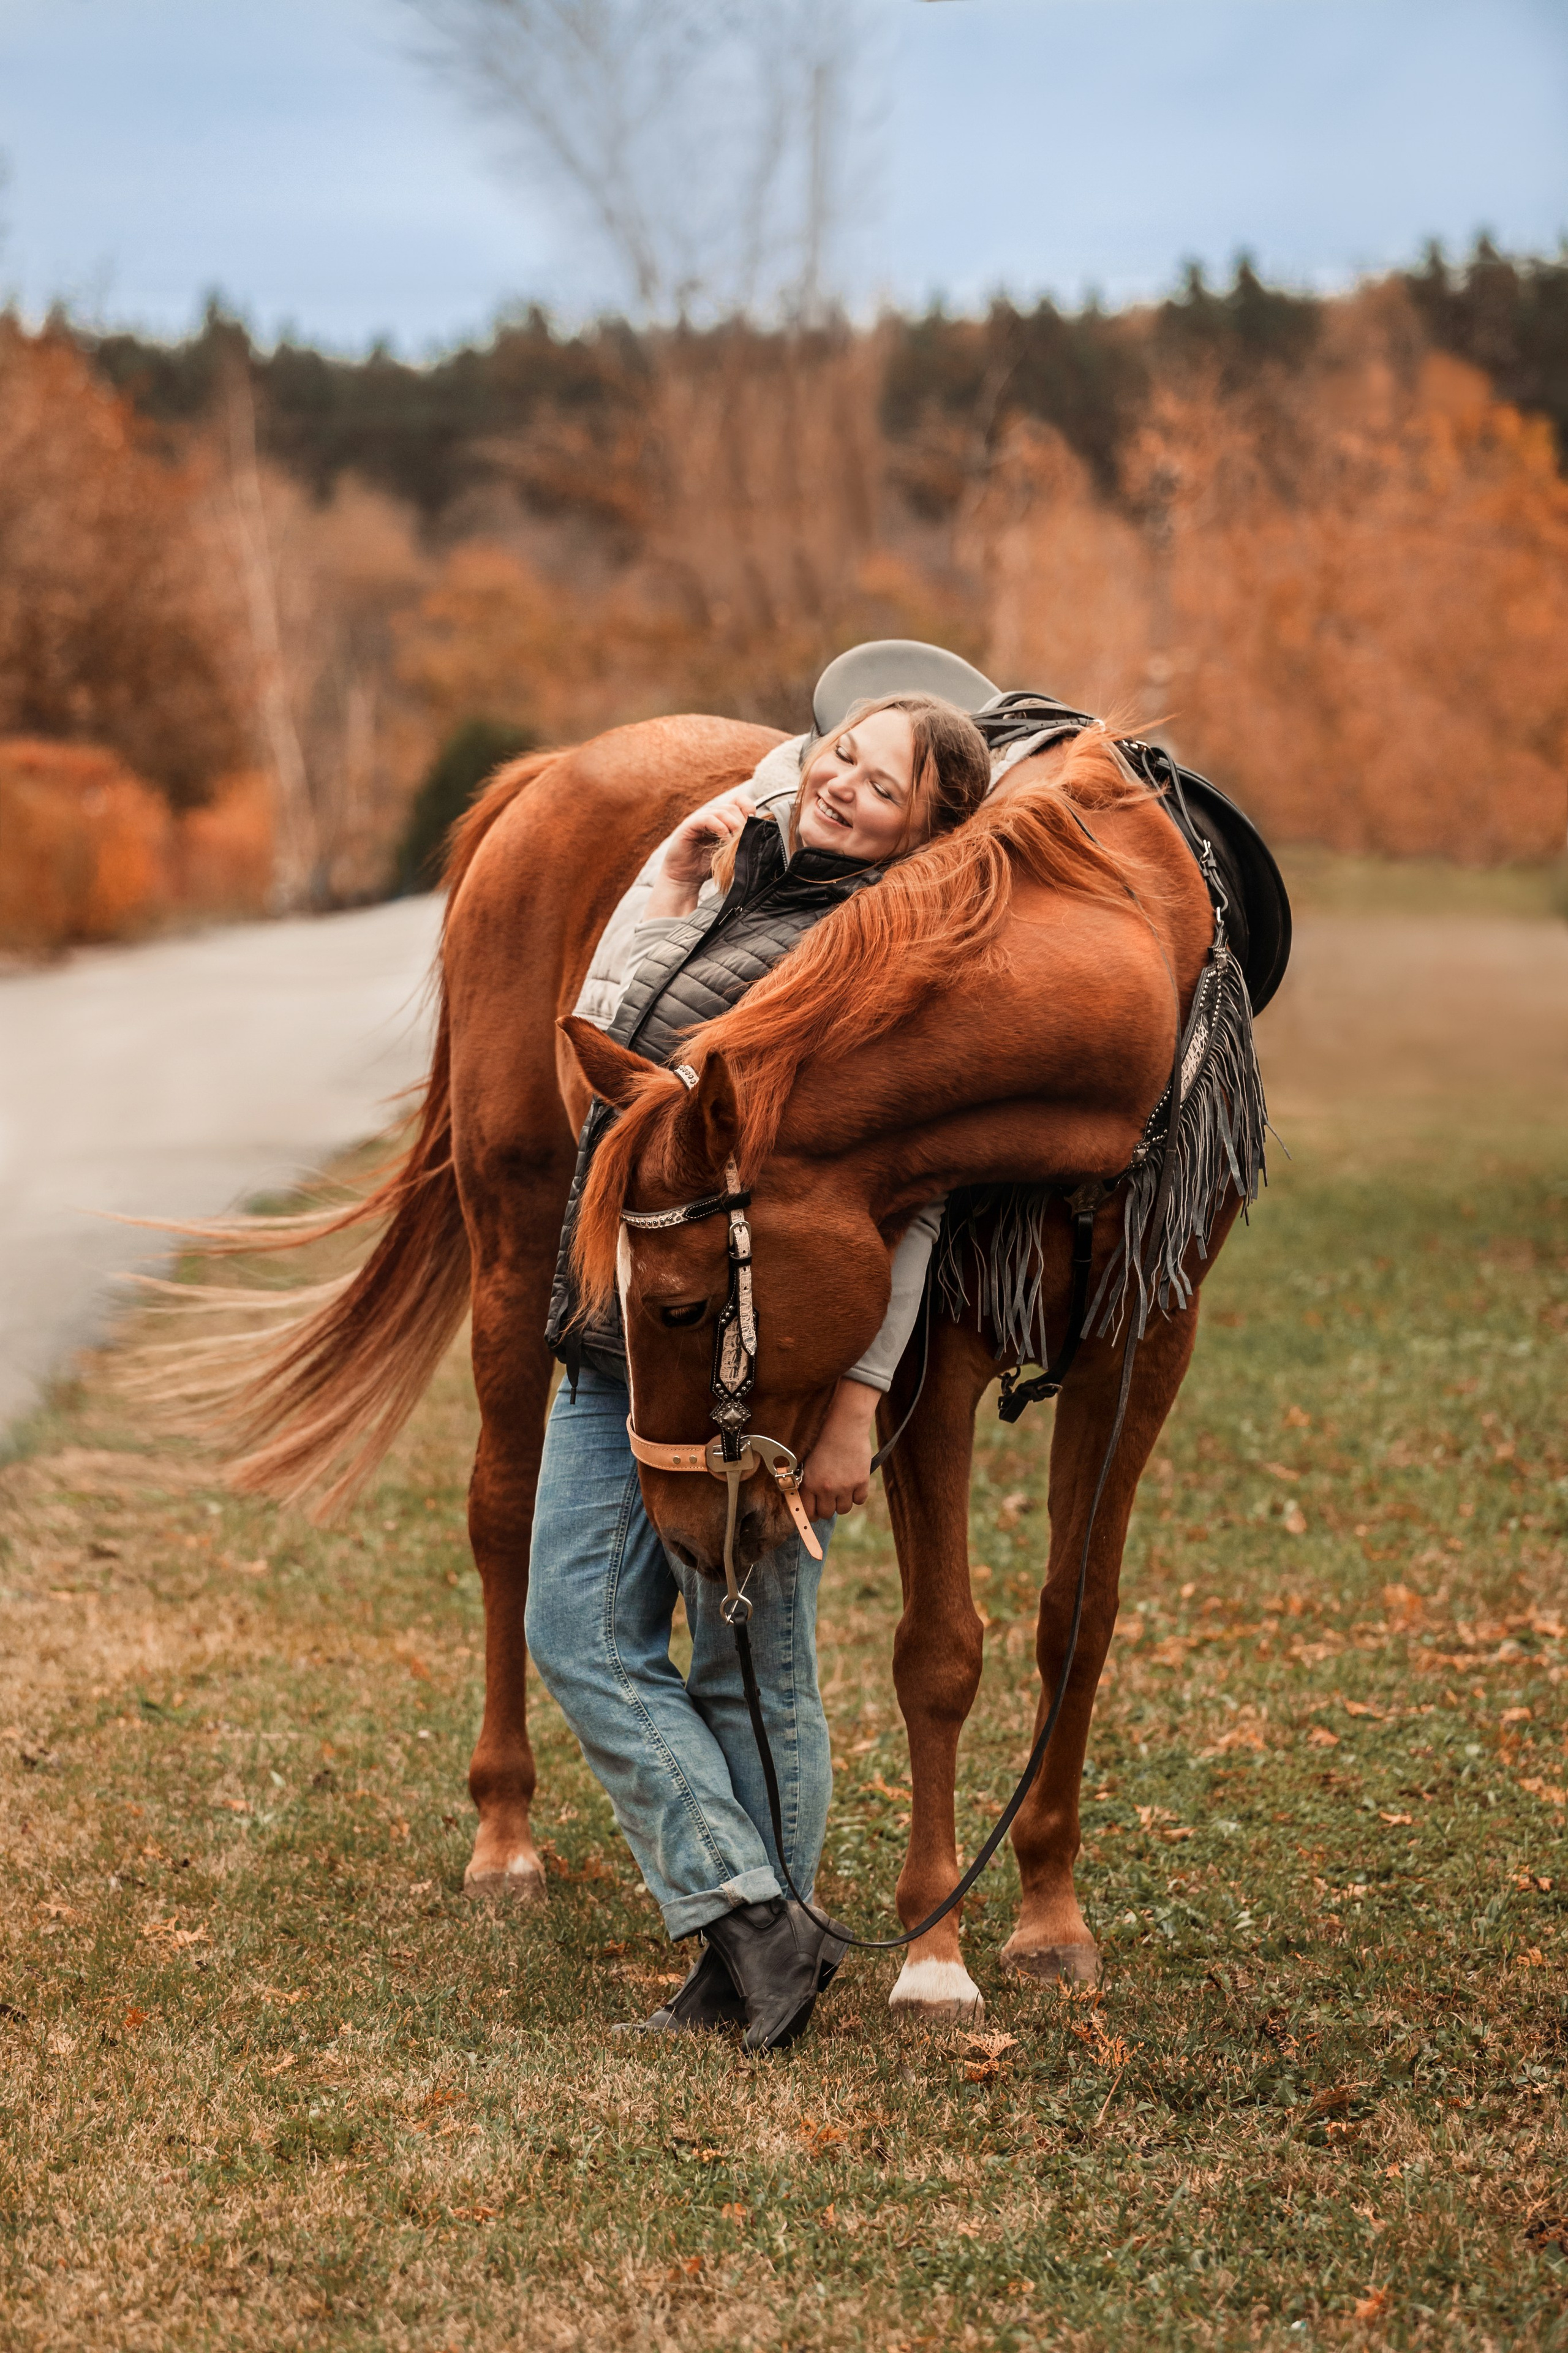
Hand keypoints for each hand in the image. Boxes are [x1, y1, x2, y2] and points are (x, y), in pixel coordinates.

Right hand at [643, 788, 755, 918]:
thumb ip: (742, 843)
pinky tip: (725, 842)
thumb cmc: (707, 866)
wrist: (684, 878)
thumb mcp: (730, 853)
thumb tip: (763, 839)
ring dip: (734, 826)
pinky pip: (708, 819)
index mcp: (721, 819)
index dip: (749, 808)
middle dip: (743, 822)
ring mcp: (699, 819)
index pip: (739, 801)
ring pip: (722, 811)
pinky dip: (720, 828)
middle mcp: (710, 815)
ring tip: (736, 842)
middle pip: (733, 807)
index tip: (754, 825)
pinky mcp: (689, 826)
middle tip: (746, 839)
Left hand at [798, 1377, 880, 1522]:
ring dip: (842, 1502)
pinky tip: (854, 1484)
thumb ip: (806, 1483)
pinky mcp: (861, 1482)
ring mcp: (845, 1487)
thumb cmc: (822, 1441)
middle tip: (829, 1498)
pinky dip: (858, 1495)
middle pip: (827, 1514)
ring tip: (842, 1489)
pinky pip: (860, 1500)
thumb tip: (804, 1502)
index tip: (815, 1511)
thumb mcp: (807, 1463)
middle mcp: (826, 1489)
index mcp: (809, 1484)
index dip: (811, 1514)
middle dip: (827, 1508)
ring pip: (844, 1509)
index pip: (808, 1513)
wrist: (844, 1427)